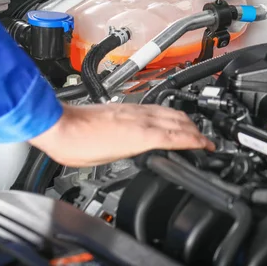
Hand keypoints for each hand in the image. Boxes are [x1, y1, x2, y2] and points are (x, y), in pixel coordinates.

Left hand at [29, 104, 214, 166]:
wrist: (58, 125)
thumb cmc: (76, 145)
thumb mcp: (110, 160)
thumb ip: (134, 153)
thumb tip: (147, 153)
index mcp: (140, 135)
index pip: (178, 137)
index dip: (197, 142)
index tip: (208, 146)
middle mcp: (140, 119)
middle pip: (178, 122)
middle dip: (196, 131)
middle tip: (206, 140)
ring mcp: (133, 110)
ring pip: (169, 112)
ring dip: (185, 121)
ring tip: (193, 129)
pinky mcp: (126, 107)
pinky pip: (156, 109)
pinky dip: (169, 115)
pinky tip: (168, 118)